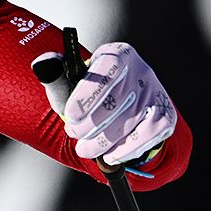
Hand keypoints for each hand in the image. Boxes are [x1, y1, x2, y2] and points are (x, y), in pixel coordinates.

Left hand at [43, 42, 177, 167]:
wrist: (119, 108)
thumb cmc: (89, 95)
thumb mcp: (70, 84)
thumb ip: (56, 77)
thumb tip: (44, 62)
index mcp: (116, 54)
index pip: (107, 68)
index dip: (88, 93)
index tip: (70, 115)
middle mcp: (140, 70)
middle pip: (117, 99)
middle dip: (90, 123)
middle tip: (74, 133)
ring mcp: (155, 93)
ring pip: (131, 120)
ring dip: (103, 140)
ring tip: (85, 149)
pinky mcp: (166, 115)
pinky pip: (149, 134)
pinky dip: (128, 149)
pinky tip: (110, 155)